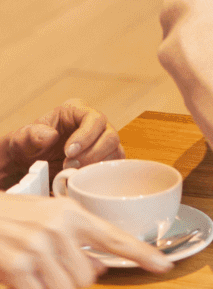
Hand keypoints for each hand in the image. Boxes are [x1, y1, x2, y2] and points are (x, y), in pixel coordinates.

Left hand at [0, 101, 121, 189]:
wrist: (28, 164)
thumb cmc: (27, 147)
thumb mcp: (21, 140)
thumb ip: (31, 135)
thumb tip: (50, 135)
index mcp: (76, 110)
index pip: (94, 118)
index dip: (87, 135)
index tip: (69, 152)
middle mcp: (94, 124)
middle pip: (110, 136)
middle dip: (92, 154)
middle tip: (70, 166)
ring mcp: (101, 141)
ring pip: (115, 151)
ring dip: (97, 165)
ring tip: (74, 173)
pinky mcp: (103, 158)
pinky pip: (113, 165)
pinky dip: (102, 173)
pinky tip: (84, 178)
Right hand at [0, 196, 171, 288]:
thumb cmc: (6, 218)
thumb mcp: (44, 217)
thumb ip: (73, 238)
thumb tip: (100, 268)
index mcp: (71, 213)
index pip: (115, 237)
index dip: (142, 255)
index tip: (165, 267)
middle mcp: (59, 228)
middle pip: (87, 279)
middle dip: (66, 281)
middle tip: (42, 268)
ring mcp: (38, 247)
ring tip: (26, 273)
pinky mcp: (17, 266)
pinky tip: (12, 282)